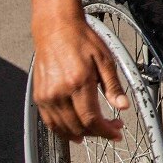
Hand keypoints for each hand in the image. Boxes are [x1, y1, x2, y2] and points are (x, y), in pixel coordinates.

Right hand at [32, 11, 128, 142]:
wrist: (55, 28)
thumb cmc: (82, 40)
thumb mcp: (105, 59)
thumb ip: (113, 86)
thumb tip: (123, 106)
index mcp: (78, 83)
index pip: (92, 119)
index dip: (106, 131)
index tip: (117, 133)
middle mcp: (59, 93)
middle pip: (78, 127)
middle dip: (98, 133)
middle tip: (112, 127)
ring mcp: (46, 96)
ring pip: (63, 128)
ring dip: (81, 134)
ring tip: (96, 131)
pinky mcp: (39, 96)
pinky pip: (50, 122)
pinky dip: (63, 130)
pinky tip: (75, 130)